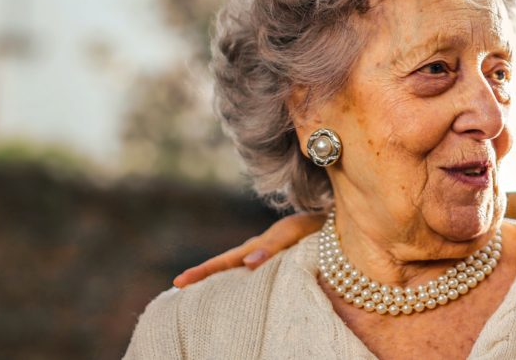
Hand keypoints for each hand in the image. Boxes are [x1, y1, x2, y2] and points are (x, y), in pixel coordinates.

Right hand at [171, 211, 325, 287]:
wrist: (338, 222)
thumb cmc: (317, 226)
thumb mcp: (294, 232)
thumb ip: (271, 246)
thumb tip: (246, 264)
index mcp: (259, 246)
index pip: (225, 261)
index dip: (202, 271)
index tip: (179, 282)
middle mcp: (259, 251)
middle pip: (226, 264)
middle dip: (202, 275)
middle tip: (177, 286)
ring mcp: (268, 256)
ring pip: (238, 268)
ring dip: (219, 279)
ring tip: (197, 293)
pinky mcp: (280, 261)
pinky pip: (256, 273)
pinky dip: (241, 280)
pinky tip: (236, 291)